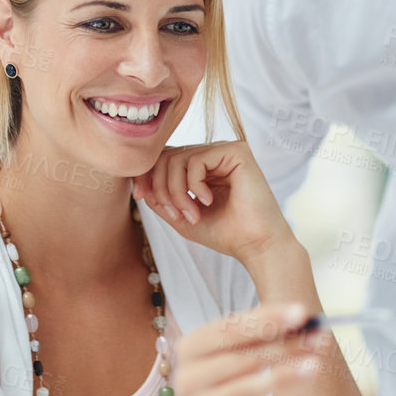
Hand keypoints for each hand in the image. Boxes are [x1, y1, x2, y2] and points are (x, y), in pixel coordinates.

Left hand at [132, 139, 294, 267]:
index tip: (140, 197)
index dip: (147, 175)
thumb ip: (160, 198)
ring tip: (191, 214)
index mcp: (202, 167)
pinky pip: (197, 159)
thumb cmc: (225, 233)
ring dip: (176, 191)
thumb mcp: (181, 216)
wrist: (256, 245)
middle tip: (175, 214)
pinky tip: (207, 201)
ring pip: (178, 158)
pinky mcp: (236, 151)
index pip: (164, 158)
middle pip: (166, 155)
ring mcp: (225, 150)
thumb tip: (138, 182)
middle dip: (161, 187)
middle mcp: (213, 154)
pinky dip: (194, 185)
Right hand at [166, 304, 325, 395]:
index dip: (267, 319)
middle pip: (239, 359)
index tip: (302, 312)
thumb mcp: (233, 355)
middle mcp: (187, 375)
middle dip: (282, 347)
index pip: (231, 328)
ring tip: (313, 367)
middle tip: (318, 340)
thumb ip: (261, 336)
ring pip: (237, 392)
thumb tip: (303, 319)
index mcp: (192, 346)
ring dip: (278, 379)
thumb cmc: (224, 381)